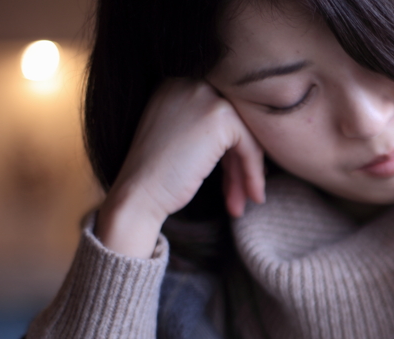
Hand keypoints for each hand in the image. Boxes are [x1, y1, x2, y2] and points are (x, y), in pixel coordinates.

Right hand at [95, 79, 265, 257]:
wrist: (138, 194)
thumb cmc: (156, 176)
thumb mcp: (183, 140)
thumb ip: (209, 131)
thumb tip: (255, 139)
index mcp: (177, 83)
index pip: (222, 115)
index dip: (232, 151)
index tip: (235, 178)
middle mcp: (190, 81)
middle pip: (236, 125)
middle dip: (242, 163)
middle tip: (244, 195)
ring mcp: (205, 95)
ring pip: (246, 136)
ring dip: (248, 172)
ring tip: (246, 202)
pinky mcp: (220, 115)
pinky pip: (251, 146)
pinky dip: (253, 173)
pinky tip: (251, 196)